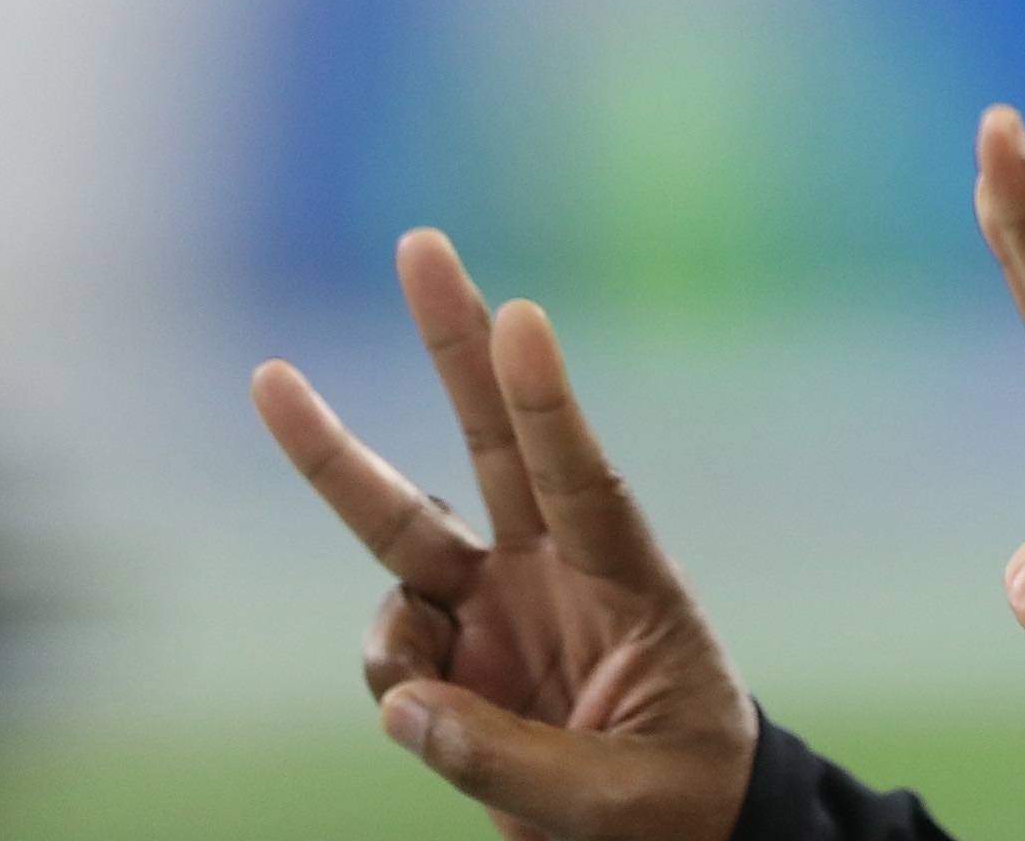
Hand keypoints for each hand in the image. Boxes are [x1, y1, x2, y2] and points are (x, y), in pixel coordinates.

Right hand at [250, 231, 758, 840]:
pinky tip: (427, 717)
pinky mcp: (455, 657)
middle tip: (421, 242)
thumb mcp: (618, 803)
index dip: (548, 404)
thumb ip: (507, 760)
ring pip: (401, 526)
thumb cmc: (681, 806)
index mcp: (630, 585)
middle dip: (454, 341)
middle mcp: (557, 572)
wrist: (680, 838)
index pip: (586, 482)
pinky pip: (390, 648)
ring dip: (343, 487)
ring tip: (421, 689)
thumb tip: (404, 705)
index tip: (521, 317)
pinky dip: (391, 678)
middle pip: (492, 438)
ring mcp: (500, 606)